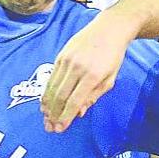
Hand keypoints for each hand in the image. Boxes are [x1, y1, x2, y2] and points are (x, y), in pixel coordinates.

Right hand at [41, 13, 135, 131]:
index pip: (75, 101)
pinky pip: (51, 77)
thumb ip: (94, 97)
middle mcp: (77, 67)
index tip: (60, 128)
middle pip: (61, 96)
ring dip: (47, 105)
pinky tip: (44, 102)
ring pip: (53, 87)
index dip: (66, 117)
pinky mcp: (61, 55)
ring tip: (45, 118)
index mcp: (92, 75)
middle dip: (54, 114)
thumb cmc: (113, 56)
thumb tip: (79, 112)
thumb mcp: (110, 79)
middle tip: (50, 128)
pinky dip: (46, 91)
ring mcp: (67, 60)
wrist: (109, 29)